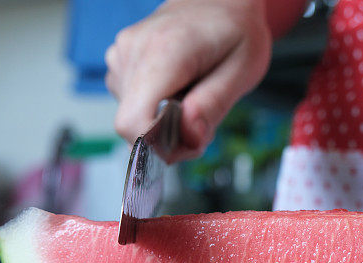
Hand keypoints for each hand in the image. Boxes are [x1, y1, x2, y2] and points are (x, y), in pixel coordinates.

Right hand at [105, 0, 271, 159]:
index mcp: (164, 52)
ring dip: (162, 122)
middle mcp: (133, 50)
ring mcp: (121, 53)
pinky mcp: (119, 60)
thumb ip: (213, 106)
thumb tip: (188, 138)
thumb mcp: (242, 70)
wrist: (220, 1)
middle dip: (167, 137)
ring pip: (130, 116)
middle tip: (201, 122)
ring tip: (192, 96)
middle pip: (130, 124)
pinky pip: (130, 102)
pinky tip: (177, 88)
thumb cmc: (236, 32)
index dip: (158, 147)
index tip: (189, 144)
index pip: (133, 121)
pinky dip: (154, 107)